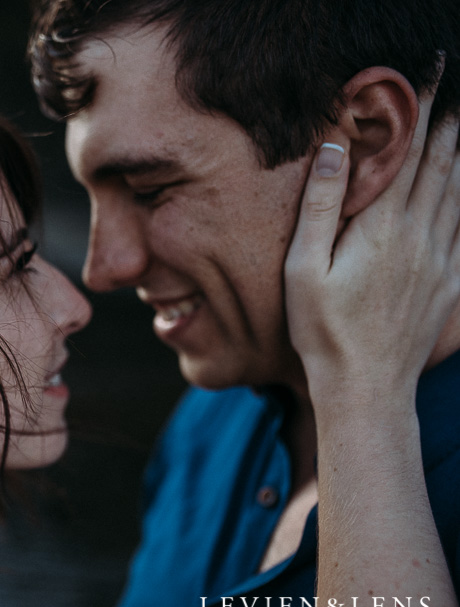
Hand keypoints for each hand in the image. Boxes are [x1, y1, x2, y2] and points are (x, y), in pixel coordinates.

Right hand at [285, 95, 459, 400]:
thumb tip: (337, 149)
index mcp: (381, 228)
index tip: (426, 77)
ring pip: (458, 192)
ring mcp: (440, 260)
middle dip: (446, 121)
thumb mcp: (304, 267)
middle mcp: (419, 237)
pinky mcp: (449, 284)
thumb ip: (321, 205)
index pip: (403, 154)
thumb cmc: (323, 330)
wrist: (366, 387)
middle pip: (438, 165)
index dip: (416, 112)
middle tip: (453, 88)